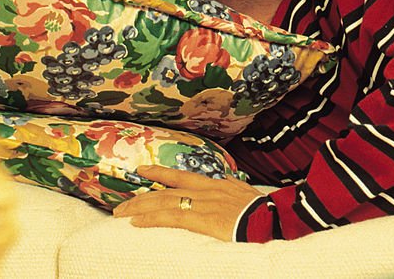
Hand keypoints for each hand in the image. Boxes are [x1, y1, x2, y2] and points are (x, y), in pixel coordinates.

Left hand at [112, 165, 263, 240]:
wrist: (272, 219)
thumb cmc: (263, 210)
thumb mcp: (246, 193)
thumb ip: (233, 187)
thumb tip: (227, 182)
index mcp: (216, 185)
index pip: (183, 176)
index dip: (161, 173)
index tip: (142, 171)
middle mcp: (206, 190)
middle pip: (167, 189)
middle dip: (142, 196)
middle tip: (121, 203)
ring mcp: (203, 204)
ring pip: (164, 201)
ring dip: (139, 207)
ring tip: (121, 212)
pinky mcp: (203, 219)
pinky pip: (172, 217)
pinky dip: (152, 219)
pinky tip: (137, 222)